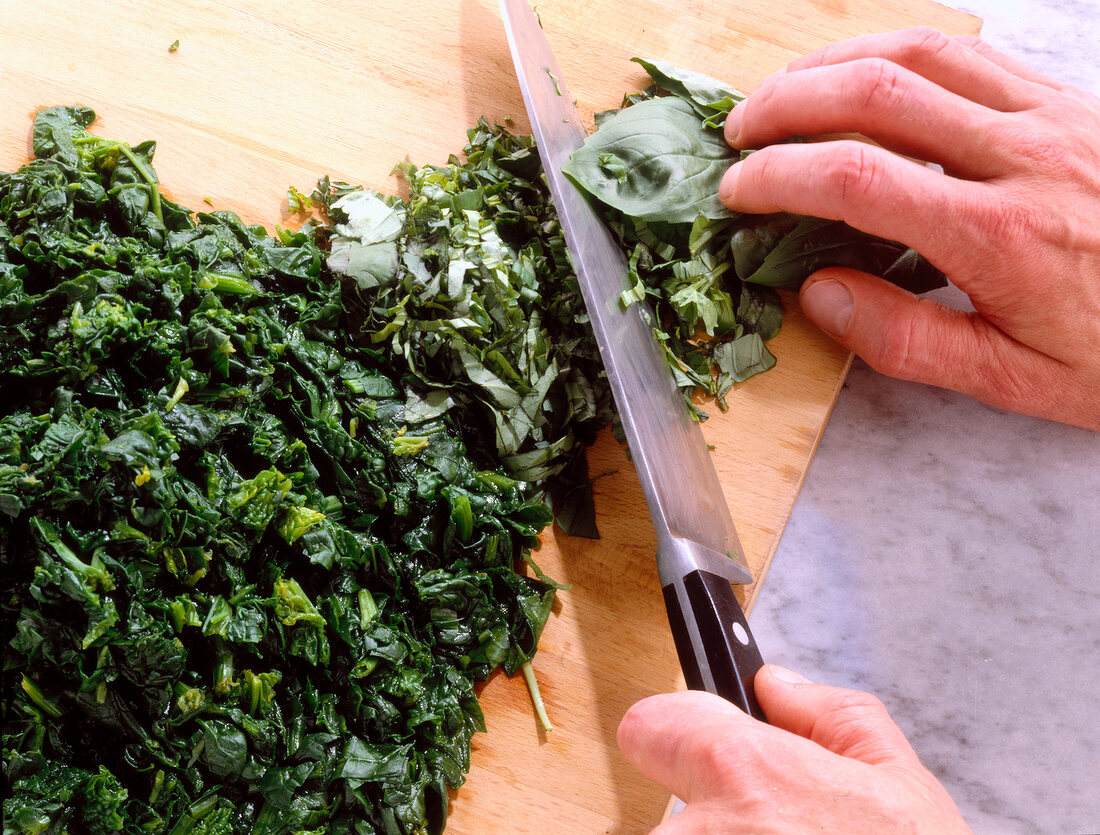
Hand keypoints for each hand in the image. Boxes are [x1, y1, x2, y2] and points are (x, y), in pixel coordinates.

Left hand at [618, 665, 968, 832]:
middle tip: (772, 830)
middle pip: (667, 801)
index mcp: (744, 772)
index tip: (697, 746)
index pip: (649, 725)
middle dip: (710, 812)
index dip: (679, 731)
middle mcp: (701, 829)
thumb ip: (833, 715)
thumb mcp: (905, 785)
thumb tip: (776, 687)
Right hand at [719, 28, 1099, 430]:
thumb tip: (818, 295)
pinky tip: (863, 74)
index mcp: (1000, 236)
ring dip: (834, 64)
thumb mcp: (1011, 379)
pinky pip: (969, 51)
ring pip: (921, 52)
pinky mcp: (1068, 99)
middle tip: (740, 131)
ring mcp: (1051, 115)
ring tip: (783, 93)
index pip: (859, 179)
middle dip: (788, 103)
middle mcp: (1024, 157)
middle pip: (879, 93)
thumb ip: (906, 340)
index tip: (738, 191)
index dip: (779, 176)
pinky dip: (897, 52)